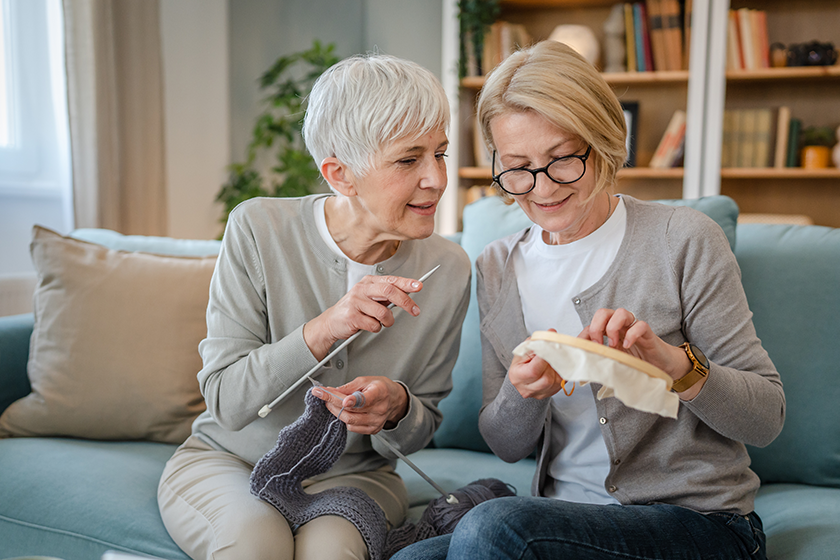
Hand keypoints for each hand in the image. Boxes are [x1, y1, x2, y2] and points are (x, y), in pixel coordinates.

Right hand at [303, 275, 422, 360]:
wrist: (332, 322)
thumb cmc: (355, 309)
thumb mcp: (370, 298)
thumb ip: (387, 296)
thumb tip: (408, 294)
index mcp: (368, 282)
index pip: (391, 280)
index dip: (406, 283)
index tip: (418, 286)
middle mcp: (361, 289)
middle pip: (389, 291)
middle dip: (405, 302)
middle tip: (414, 310)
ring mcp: (355, 302)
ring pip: (383, 312)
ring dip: (388, 321)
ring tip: (383, 323)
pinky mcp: (352, 316)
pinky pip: (374, 325)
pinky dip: (376, 328)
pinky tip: (368, 325)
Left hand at [312, 376, 408, 434]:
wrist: (395, 399)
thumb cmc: (380, 388)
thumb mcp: (366, 380)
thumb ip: (349, 386)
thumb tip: (333, 391)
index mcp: (380, 393)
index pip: (366, 399)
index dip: (354, 400)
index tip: (343, 400)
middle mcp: (380, 409)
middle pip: (352, 411)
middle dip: (333, 402)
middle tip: (323, 395)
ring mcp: (376, 422)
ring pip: (350, 421)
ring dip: (336, 411)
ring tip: (331, 403)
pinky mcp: (373, 430)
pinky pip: (353, 428)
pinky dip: (344, 419)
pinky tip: (344, 411)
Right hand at [509, 331, 567, 399]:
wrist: (521, 379)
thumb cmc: (521, 364)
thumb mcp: (523, 352)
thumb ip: (536, 342)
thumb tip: (551, 333)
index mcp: (519, 376)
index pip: (534, 370)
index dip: (544, 359)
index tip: (551, 347)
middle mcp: (529, 388)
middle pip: (547, 379)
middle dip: (554, 363)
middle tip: (557, 351)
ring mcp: (540, 393)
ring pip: (557, 381)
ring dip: (560, 367)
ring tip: (558, 357)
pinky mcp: (551, 393)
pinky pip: (562, 383)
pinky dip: (563, 372)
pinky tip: (561, 364)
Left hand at [579, 308, 698, 396]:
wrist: (662, 367)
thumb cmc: (637, 363)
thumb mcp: (614, 361)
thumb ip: (601, 359)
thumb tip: (583, 366)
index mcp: (610, 332)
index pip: (593, 323)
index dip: (585, 333)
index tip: (584, 348)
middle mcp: (621, 327)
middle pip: (604, 312)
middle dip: (597, 326)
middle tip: (599, 343)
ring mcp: (634, 328)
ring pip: (621, 312)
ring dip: (613, 327)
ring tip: (614, 345)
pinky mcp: (648, 334)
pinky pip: (640, 325)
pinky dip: (631, 334)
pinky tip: (627, 346)